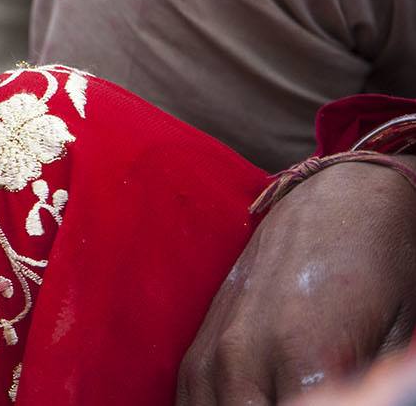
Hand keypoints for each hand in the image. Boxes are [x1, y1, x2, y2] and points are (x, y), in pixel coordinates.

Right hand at [180, 162, 415, 403]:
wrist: (343, 201)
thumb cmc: (389, 270)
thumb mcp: (400, 343)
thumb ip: (371, 393)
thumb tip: (357, 405)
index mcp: (305, 360)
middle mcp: (246, 357)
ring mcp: (216, 350)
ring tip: (274, 404)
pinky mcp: (200, 345)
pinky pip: (191, 404)